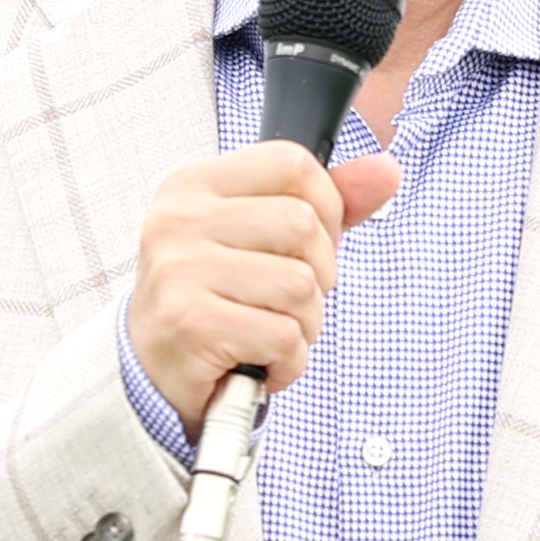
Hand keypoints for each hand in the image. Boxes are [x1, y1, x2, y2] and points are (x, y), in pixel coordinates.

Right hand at [126, 147, 399, 440]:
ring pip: (300, 286)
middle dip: (319, 276)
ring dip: (304, 325)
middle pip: (303, 225)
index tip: (306, 248)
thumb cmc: (214, 301)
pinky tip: (259, 363)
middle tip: (284, 303)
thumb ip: (325, 204)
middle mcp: (179, 219)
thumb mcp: (262, 240)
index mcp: (195, 185)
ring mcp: (180, 270)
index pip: (293, 164)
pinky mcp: (190, 324)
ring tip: (268, 335)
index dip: (325, 208)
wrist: (153, 376)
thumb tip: (386, 171)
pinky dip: (288, 363)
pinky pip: (284, 338)